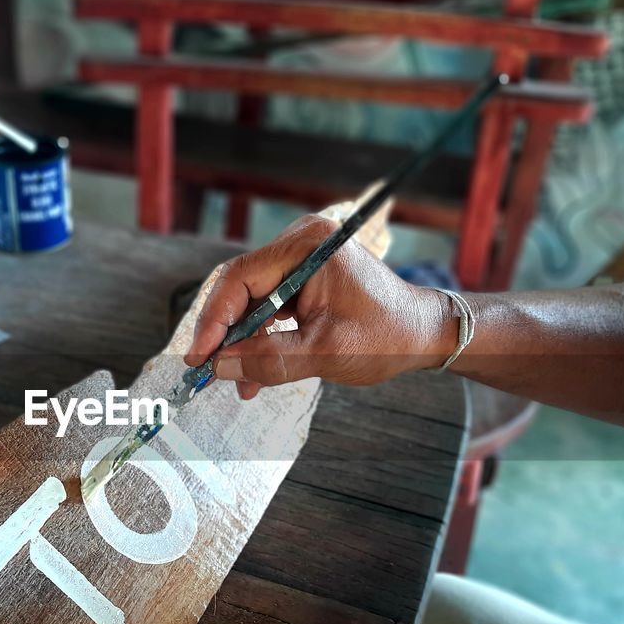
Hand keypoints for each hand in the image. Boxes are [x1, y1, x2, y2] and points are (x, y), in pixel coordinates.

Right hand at [184, 214, 452, 398]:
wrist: (425, 334)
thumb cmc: (388, 337)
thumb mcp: (324, 353)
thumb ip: (268, 359)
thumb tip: (218, 367)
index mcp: (308, 247)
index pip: (240, 279)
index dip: (213, 321)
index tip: (198, 358)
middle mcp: (301, 242)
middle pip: (241, 287)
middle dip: (224, 333)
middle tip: (207, 371)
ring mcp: (302, 258)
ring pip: (252, 300)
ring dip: (241, 341)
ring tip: (235, 381)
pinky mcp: (305, 277)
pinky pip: (269, 305)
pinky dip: (259, 337)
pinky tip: (253, 371)